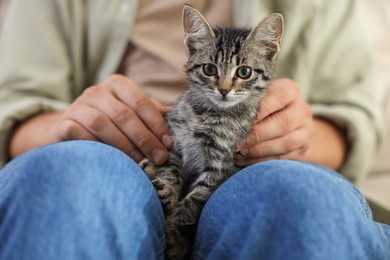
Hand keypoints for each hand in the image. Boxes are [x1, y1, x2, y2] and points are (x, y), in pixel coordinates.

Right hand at [54, 74, 172, 164]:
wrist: (69, 129)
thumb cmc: (109, 122)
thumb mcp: (130, 112)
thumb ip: (150, 112)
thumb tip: (175, 116)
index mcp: (117, 84)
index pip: (141, 102)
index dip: (156, 125)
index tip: (168, 145)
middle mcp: (97, 91)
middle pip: (124, 114)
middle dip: (145, 138)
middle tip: (159, 158)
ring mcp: (78, 106)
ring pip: (102, 123)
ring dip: (124, 145)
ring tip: (139, 162)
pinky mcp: (63, 124)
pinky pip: (79, 134)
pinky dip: (95, 147)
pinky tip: (110, 160)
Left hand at [235, 78, 313, 165]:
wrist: (287, 119)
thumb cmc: (262, 106)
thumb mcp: (258, 97)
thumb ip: (248, 102)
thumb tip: (226, 115)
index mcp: (289, 90)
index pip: (278, 97)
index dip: (261, 109)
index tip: (242, 120)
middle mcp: (302, 108)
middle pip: (283, 123)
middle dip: (257, 136)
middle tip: (237, 143)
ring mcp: (306, 129)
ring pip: (286, 143)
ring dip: (260, 151)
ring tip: (240, 154)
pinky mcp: (303, 148)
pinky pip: (284, 157)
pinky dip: (263, 160)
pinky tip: (247, 160)